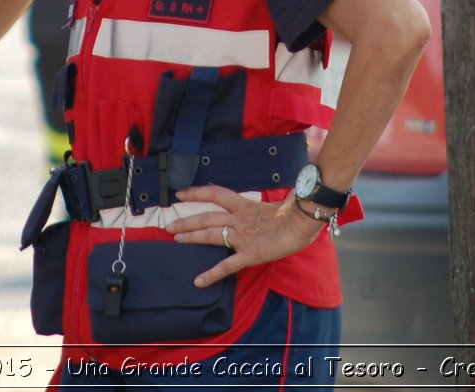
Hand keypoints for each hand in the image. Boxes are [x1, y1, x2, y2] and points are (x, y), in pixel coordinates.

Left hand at [165, 185, 324, 287]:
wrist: (305, 222)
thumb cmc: (294, 213)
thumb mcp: (273, 206)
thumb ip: (260, 208)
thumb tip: (256, 206)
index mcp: (245, 205)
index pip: (216, 194)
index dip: (197, 193)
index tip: (181, 193)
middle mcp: (239, 219)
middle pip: (206, 217)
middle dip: (186, 221)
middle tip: (169, 225)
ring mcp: (243, 237)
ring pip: (211, 235)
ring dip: (192, 237)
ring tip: (175, 239)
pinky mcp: (250, 254)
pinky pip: (227, 266)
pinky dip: (211, 274)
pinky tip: (198, 281)